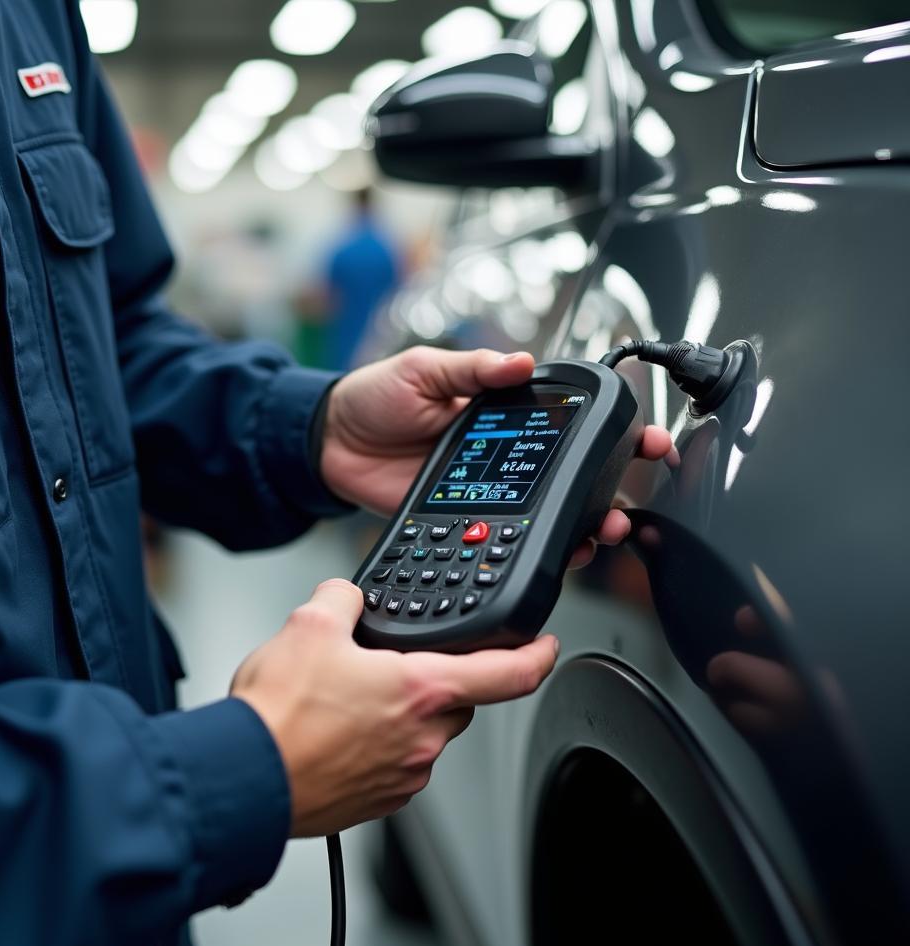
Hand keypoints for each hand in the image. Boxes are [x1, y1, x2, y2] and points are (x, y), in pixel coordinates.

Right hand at [231, 579, 558, 836]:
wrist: (243, 779)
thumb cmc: (278, 717)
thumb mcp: (308, 626)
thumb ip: (342, 599)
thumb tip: (347, 596)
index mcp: (421, 690)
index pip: (509, 674)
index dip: (537, 655)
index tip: (546, 646)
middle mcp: (422, 738)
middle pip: (458, 700)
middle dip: (435, 679)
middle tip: (392, 665)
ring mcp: (402, 775)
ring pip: (424, 733)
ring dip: (402, 714)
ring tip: (347, 700)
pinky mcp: (377, 801)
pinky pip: (395, 764)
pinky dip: (379, 745)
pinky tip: (337, 733)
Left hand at [320, 345, 675, 568]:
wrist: (331, 442)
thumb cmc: (374, 396)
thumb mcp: (423, 368)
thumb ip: (471, 369)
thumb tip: (518, 362)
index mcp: (498, 411)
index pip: (566, 420)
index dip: (611, 430)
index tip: (646, 438)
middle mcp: (502, 454)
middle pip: (571, 475)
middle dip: (610, 488)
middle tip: (626, 497)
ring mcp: (486, 490)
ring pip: (548, 512)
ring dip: (582, 523)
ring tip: (600, 528)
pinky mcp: (464, 519)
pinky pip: (507, 535)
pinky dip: (536, 546)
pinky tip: (554, 550)